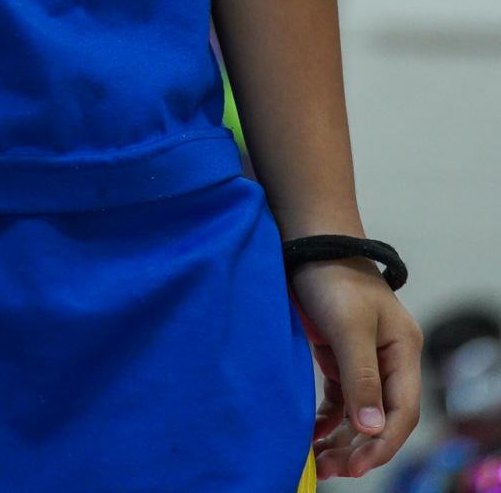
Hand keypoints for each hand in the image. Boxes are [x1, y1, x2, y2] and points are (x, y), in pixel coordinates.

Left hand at [289, 256, 423, 477]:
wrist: (307, 241)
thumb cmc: (331, 276)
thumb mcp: (348, 326)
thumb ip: (361, 377)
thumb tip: (372, 429)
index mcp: (403, 351)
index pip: (401, 412)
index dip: (382, 444)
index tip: (356, 466)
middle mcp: (389, 358)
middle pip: (381, 417)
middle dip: (359, 447)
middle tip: (332, 470)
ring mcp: (364, 357)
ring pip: (359, 412)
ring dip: (342, 439)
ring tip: (319, 462)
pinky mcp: (339, 354)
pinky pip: (340, 398)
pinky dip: (329, 419)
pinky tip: (314, 436)